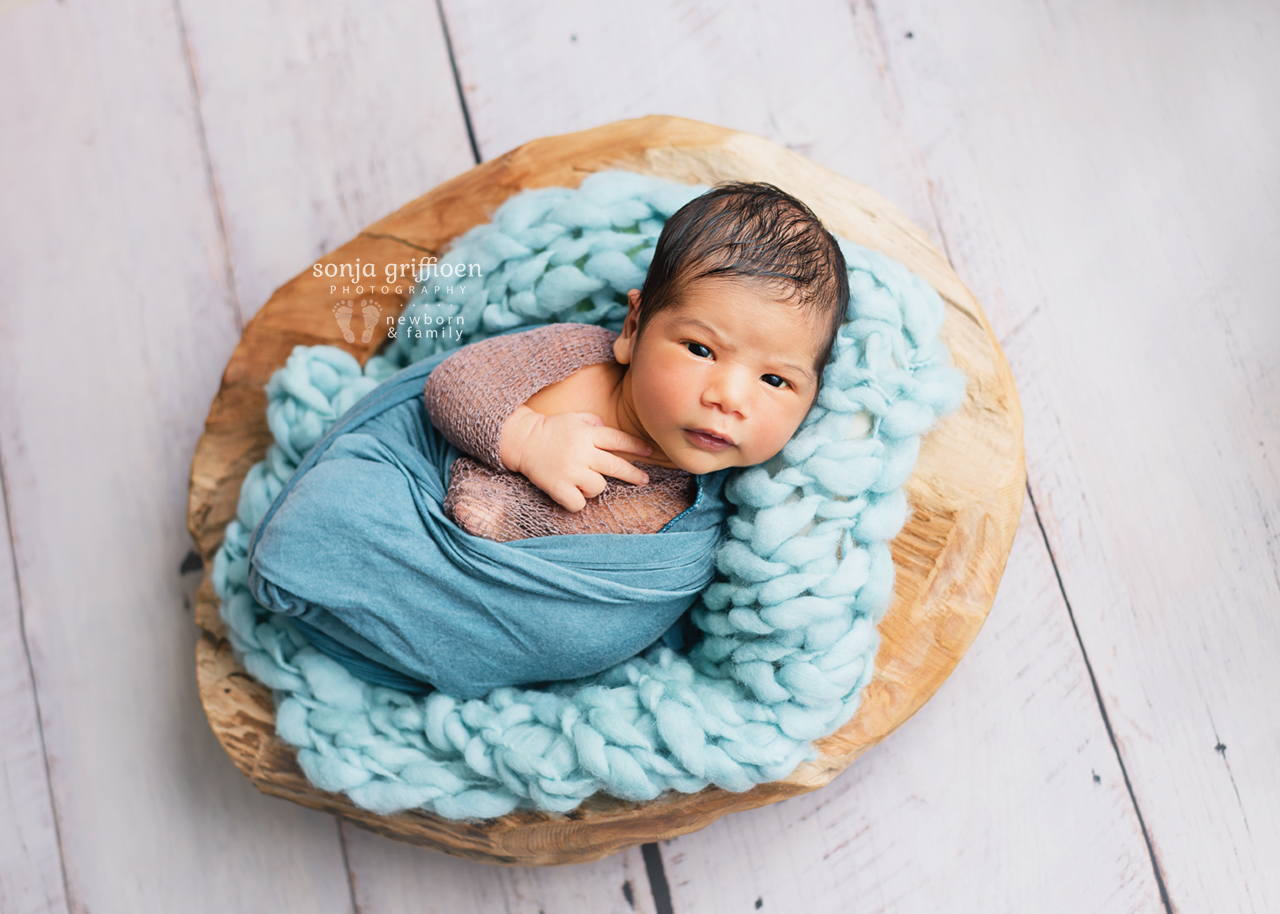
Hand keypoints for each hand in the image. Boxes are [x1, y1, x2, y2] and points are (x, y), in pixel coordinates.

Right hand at [500, 407, 652, 510]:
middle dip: (634, 474)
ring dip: (593, 487)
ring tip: (580, 480)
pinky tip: (570, 493)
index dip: (636, 447)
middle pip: (616, 466)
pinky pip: (579, 503)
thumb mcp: (573, 417)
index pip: (618, 440)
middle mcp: (582, 452)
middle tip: (644, 480)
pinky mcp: (558, 487)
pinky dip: (577, 501)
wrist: (522, 441)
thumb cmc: (551, 430)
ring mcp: (571, 470)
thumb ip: (593, 422)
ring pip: (599, 487)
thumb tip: (607, 429)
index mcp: (587, 434)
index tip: (650, 452)